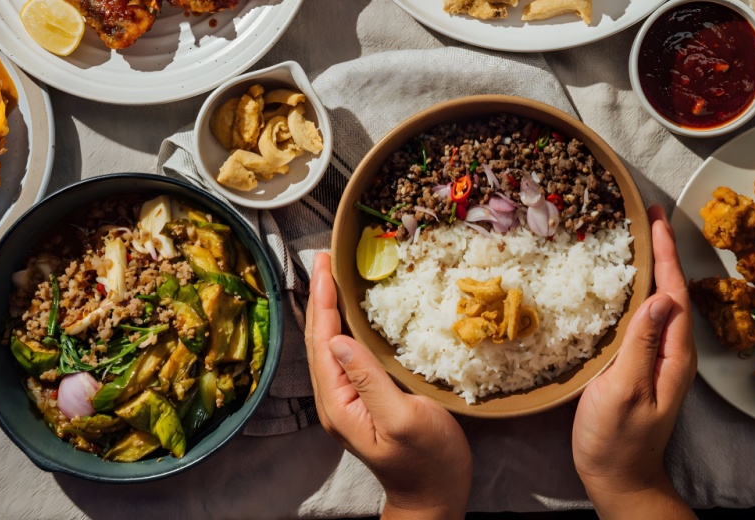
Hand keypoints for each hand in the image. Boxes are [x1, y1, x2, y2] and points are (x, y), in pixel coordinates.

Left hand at [306, 252, 472, 519]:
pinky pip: (346, 356)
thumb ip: (369, 380)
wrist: (435, 497)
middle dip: (320, 297)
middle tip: (324, 259)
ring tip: (331, 276)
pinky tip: (351, 314)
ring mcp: (347, 402)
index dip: (323, 300)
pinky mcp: (362, 402)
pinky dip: (344, 327)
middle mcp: (335, 401)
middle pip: (319, 340)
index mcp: (339, 403)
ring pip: (330, 346)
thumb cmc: (426, 462)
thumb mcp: (403, 419)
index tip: (324, 264)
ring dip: (329, 309)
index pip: (323, 341)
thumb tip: (339, 339)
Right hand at [572, 205, 696, 518]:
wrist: (619, 479)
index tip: (657, 217)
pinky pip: (645, 317)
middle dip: (662, 251)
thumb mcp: (626, 391)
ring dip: (652, 268)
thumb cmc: (617, 440)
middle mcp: (673, 351)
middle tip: (648, 215)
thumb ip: (642, 345)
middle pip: (671, 290)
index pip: (674, 291)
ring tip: (638, 238)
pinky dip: (638, 291)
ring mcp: (659, 359)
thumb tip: (659, 297)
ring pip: (660, 302)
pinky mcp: (642, 366)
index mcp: (674, 354)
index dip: (666, 253)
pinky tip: (624, 284)